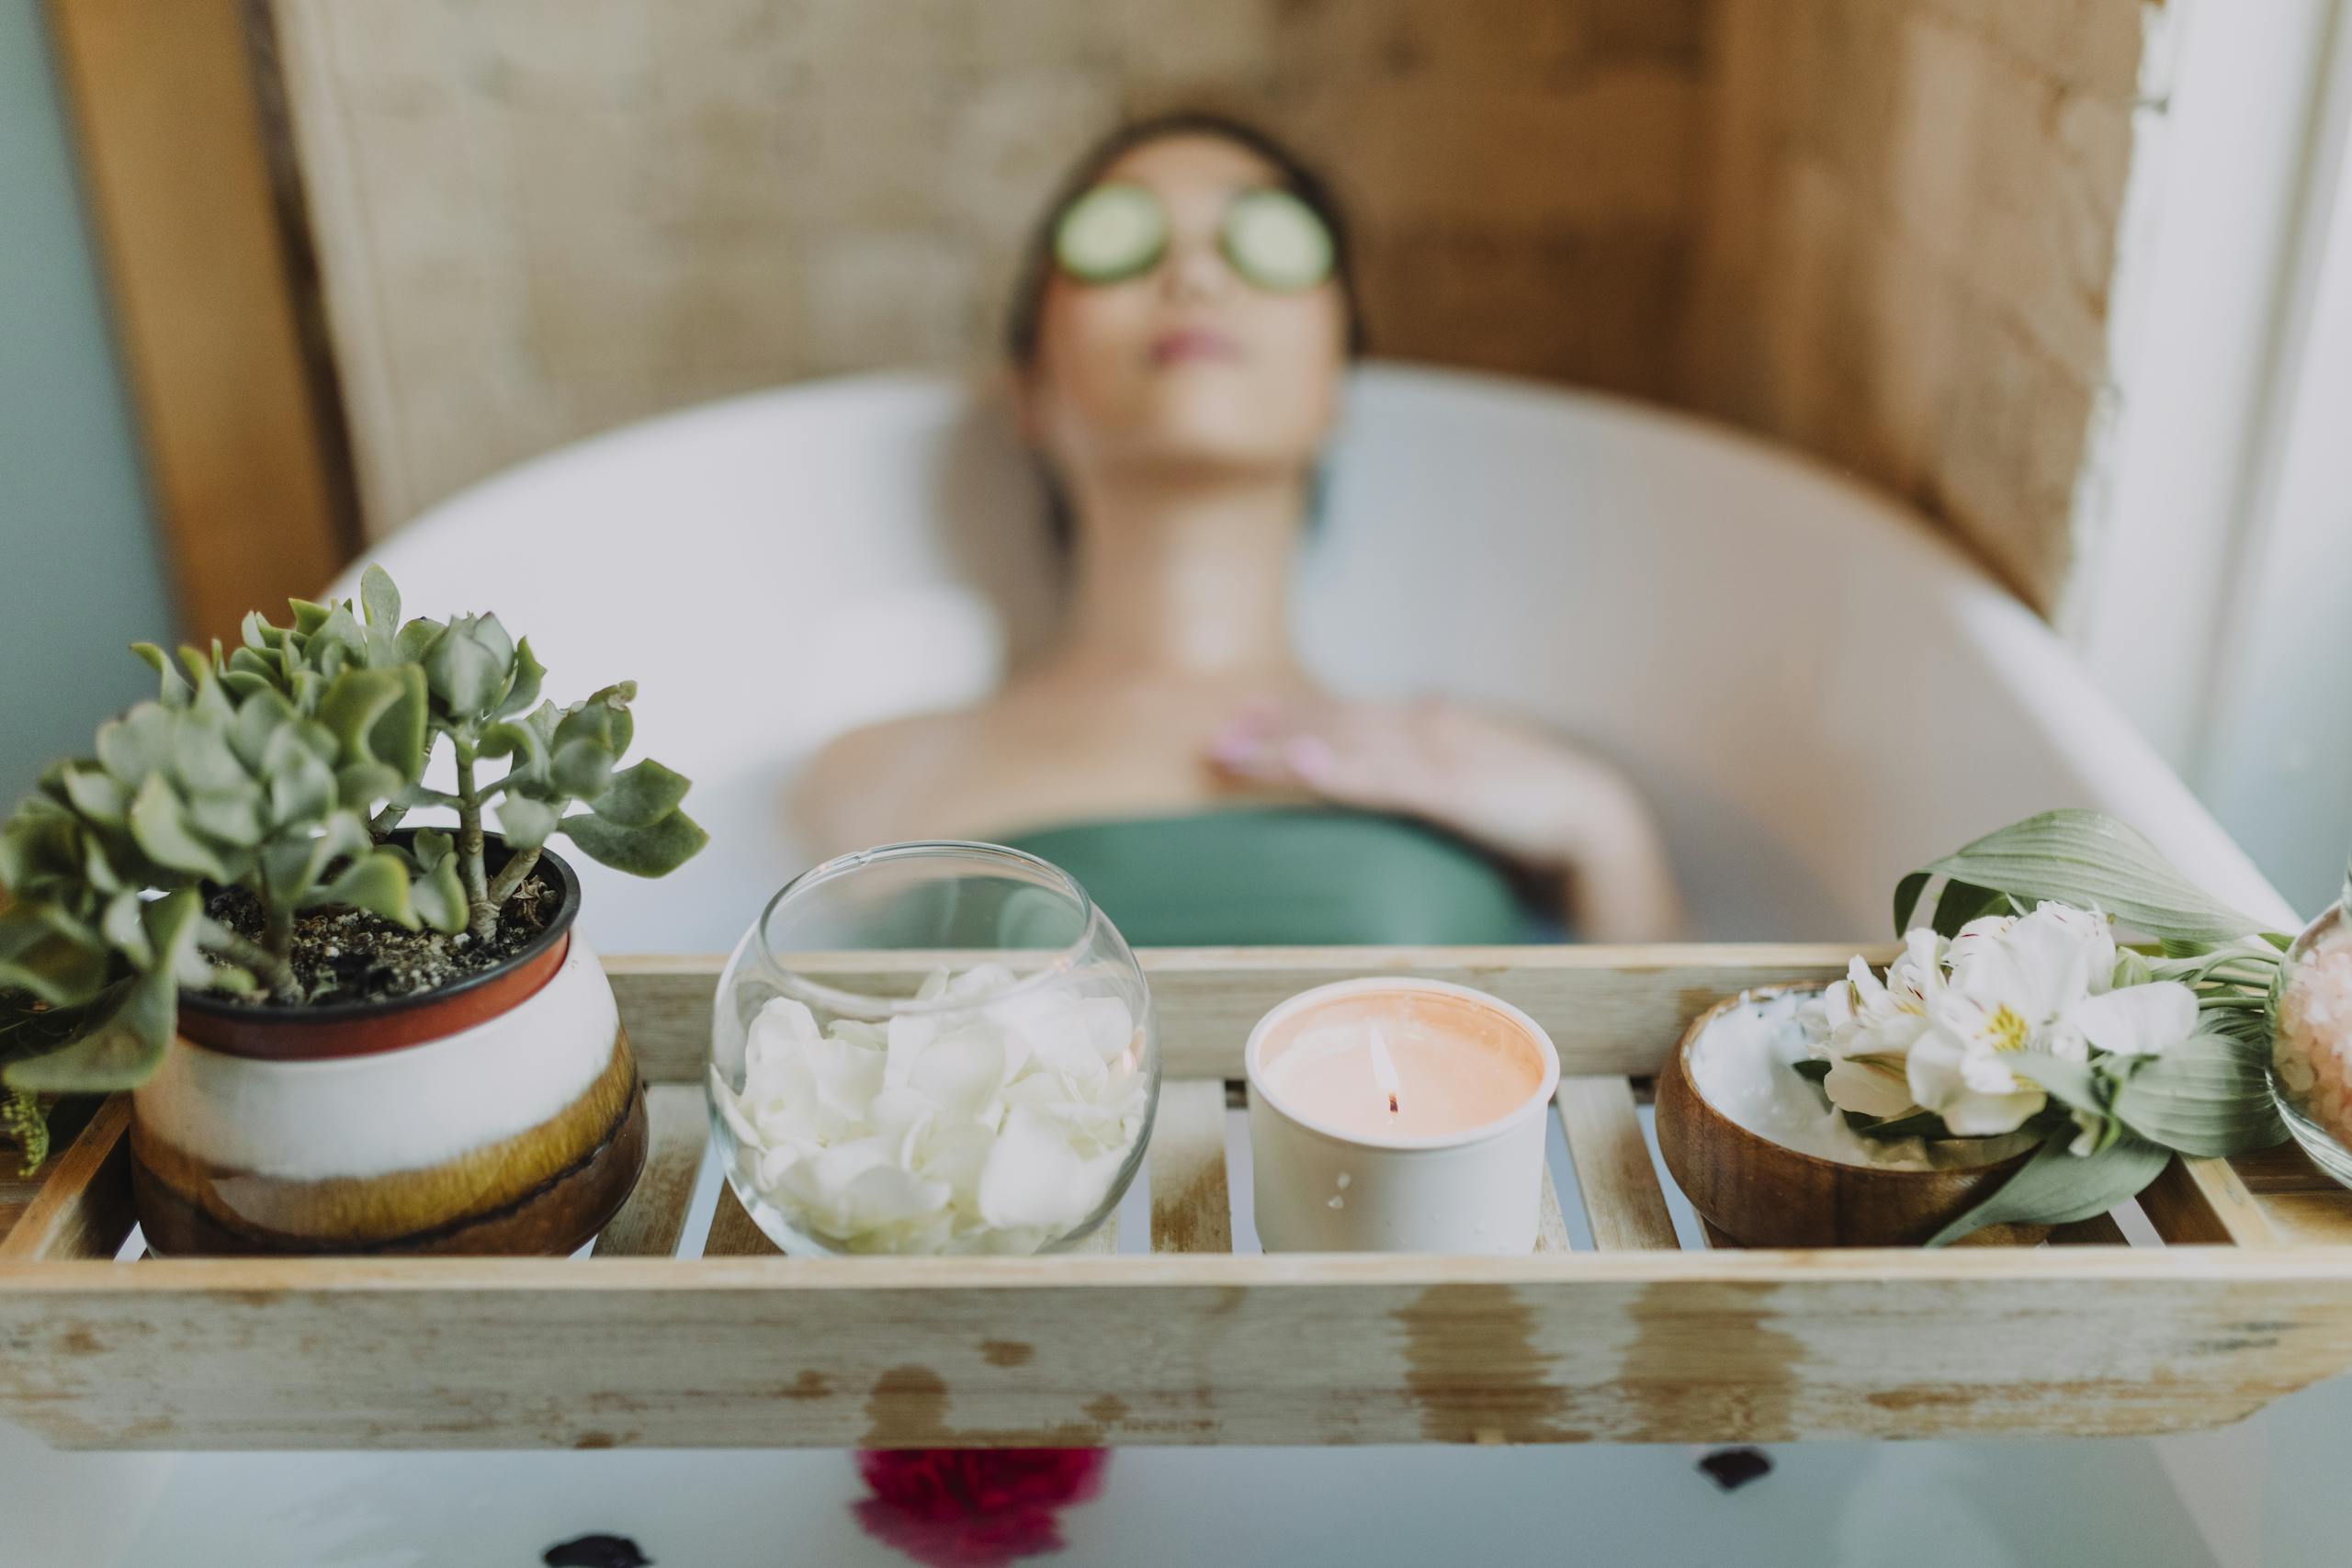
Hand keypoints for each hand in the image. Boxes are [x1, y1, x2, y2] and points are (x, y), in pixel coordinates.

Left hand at [1206, 696, 1684, 939]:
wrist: (1599, 819)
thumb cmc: (1543, 805)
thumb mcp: (1486, 771)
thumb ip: (1450, 745)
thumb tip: (1429, 706)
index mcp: (1435, 727)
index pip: (1353, 715)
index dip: (1298, 714)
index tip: (1250, 714)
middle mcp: (1427, 730)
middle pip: (1336, 723)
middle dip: (1273, 728)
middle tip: (1216, 733)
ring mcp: (1438, 757)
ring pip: (1345, 745)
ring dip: (1285, 746)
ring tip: (1233, 745)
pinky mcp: (1451, 792)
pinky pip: (1384, 780)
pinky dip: (1341, 771)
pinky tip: (1303, 764)